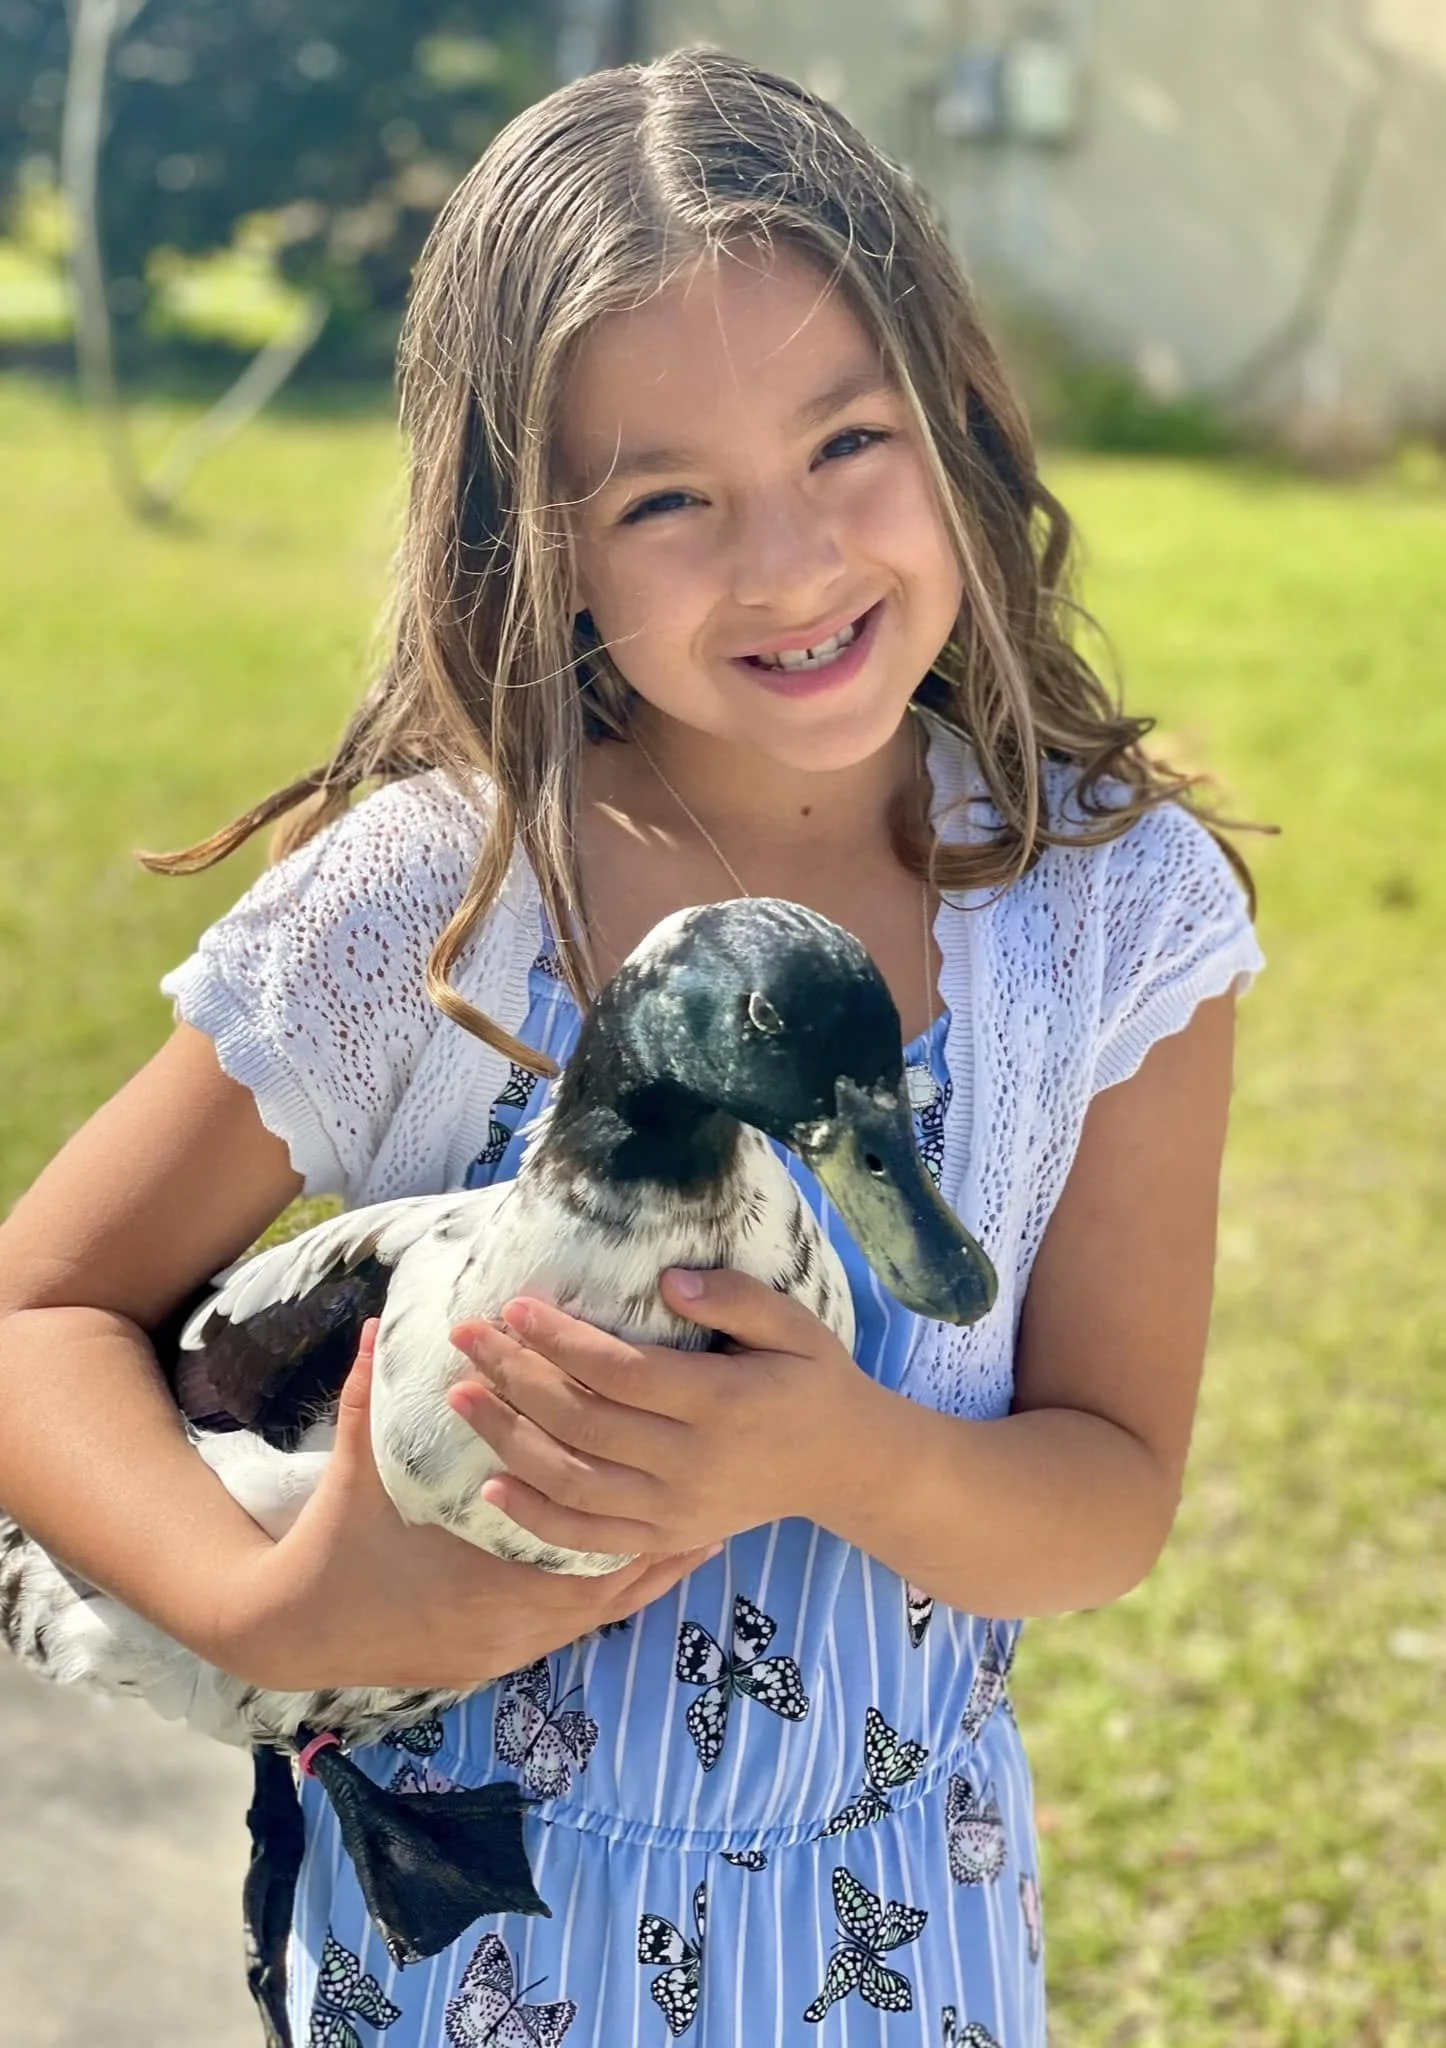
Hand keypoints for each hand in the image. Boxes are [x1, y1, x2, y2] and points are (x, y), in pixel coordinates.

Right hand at [216, 1322, 715, 1691]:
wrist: (290, 1629)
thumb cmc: (331, 1544)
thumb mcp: (355, 1468)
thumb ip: (372, 1395)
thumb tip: (381, 1322)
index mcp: (485, 1575)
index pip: (578, 1543)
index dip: (631, 1510)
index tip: (674, 1471)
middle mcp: (508, 1623)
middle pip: (609, 1587)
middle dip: (663, 1546)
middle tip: (716, 1501)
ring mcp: (506, 1649)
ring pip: (599, 1615)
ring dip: (647, 1573)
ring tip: (703, 1533)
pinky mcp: (498, 1662)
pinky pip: (574, 1632)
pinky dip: (611, 1600)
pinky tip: (644, 1571)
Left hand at [446, 1270, 866, 1557]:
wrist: (843, 1466)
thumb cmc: (812, 1380)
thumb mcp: (795, 1325)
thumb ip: (736, 1298)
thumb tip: (668, 1280)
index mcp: (722, 1402)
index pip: (621, 1371)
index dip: (562, 1341)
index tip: (515, 1307)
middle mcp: (693, 1462)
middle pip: (583, 1422)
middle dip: (515, 1377)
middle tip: (467, 1337)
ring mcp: (676, 1509)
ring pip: (573, 1481)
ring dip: (508, 1439)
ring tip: (459, 1397)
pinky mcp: (665, 1539)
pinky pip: (589, 1537)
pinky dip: (535, 1517)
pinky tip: (491, 1485)